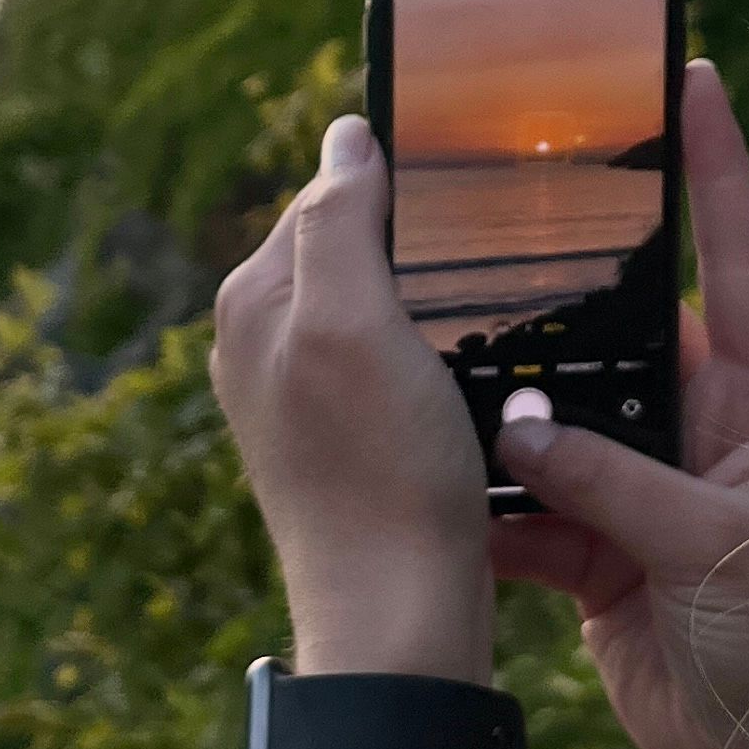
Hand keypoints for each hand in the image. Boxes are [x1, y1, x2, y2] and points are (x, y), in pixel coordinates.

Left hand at [209, 113, 494, 683]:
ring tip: (493, 313)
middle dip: (416, 246)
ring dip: (434, 303)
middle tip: (496, 256)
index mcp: (252, 302)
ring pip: (379, 309)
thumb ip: (336, 223)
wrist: (399, 612)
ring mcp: (302, 399)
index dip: (399, 187)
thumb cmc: (380, 469)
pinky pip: (395, 366)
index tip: (470, 192)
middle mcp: (262, 346)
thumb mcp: (352, 325)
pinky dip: (437, 357)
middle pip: (353, 250)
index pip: (326, 194)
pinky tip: (476, 374)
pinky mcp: (345, 442)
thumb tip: (345, 136)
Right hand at [492, 62, 748, 748]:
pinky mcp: (602, 558)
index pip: (734, 258)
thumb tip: (519, 425)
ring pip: (559, 420)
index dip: (710, 170)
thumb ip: (617, 481)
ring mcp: (651, 492)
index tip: (686, 76)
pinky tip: (439, 489)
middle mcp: (709, 430)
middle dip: (555, 299)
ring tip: (435, 359)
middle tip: (488, 226)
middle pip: (620, 334)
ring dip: (506, 412)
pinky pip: (529, 510)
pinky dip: (487, 508)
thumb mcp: (720, 547)